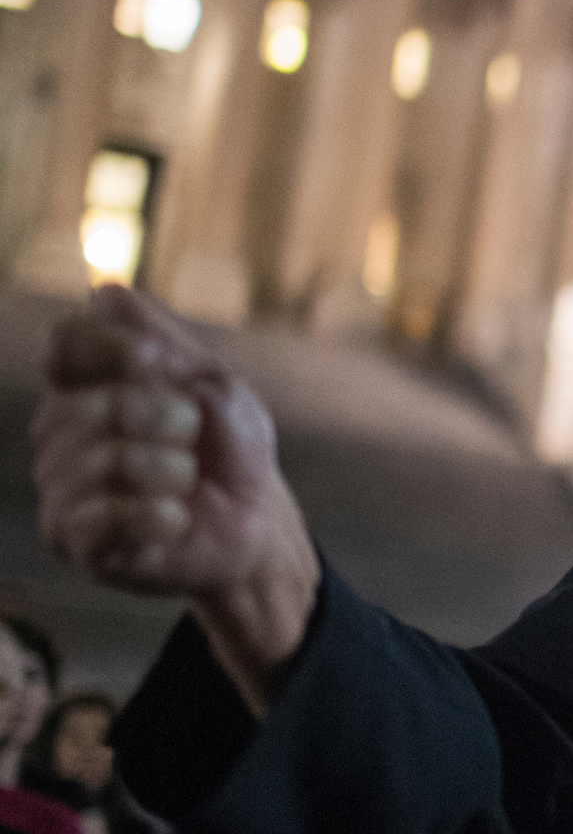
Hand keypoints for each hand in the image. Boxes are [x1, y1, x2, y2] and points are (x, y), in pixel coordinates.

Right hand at [32, 286, 315, 712]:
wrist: (253, 524)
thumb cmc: (228, 449)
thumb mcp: (216, 386)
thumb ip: (164, 342)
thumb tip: (106, 292)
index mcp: (87, 386)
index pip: (61, 345)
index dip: (108, 346)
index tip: (160, 361)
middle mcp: (59, 434)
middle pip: (83, 405)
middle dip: (160, 416)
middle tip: (191, 435)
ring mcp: (60, 489)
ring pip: (98, 460)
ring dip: (168, 469)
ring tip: (186, 481)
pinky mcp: (74, 541)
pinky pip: (101, 517)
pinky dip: (157, 513)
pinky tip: (175, 516)